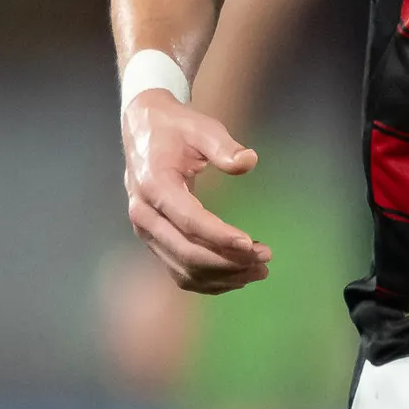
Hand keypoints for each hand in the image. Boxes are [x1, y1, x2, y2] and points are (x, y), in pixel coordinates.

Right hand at [121, 91, 272, 292]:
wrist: (143, 129)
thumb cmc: (176, 127)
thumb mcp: (200, 127)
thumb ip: (223, 146)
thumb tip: (249, 162)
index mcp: (154, 183)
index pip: (189, 220)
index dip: (220, 236)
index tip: (251, 245)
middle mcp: (144, 213)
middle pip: (186, 251)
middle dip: (228, 261)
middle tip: (265, 258)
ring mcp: (146, 231)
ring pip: (184, 269)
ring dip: (222, 276)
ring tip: (259, 270)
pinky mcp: (153, 240)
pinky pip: (180, 271)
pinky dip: (209, 281)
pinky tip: (238, 276)